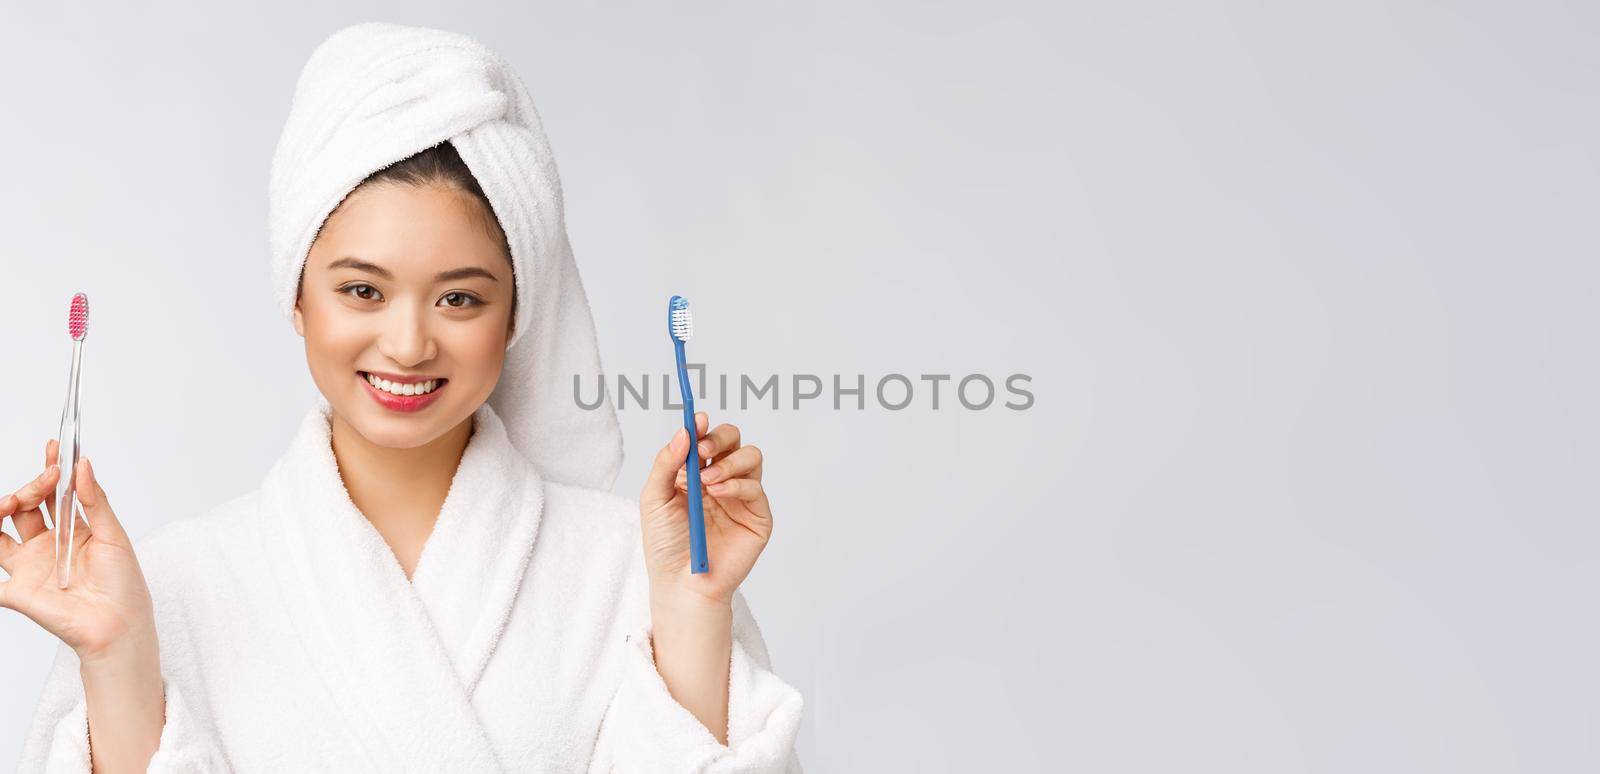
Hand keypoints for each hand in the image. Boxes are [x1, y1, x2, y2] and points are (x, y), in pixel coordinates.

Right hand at [0, 439, 156, 663]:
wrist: (120, 625)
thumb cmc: (124, 584)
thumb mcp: (114, 536)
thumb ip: (95, 501)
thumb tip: (83, 464)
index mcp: (72, 530)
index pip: (54, 494)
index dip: (50, 470)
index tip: (53, 447)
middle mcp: (46, 545)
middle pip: (25, 507)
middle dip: (32, 487)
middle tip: (47, 479)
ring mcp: (29, 566)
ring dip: (1, 510)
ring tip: (13, 501)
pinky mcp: (17, 591)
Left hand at [639, 412, 773, 607]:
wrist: (681, 584)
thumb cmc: (666, 545)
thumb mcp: (654, 498)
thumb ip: (666, 463)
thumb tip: (684, 431)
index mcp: (695, 473)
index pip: (706, 439)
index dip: (703, 426)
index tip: (697, 420)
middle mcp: (721, 480)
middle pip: (734, 440)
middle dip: (719, 438)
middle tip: (702, 452)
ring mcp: (741, 498)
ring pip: (751, 456)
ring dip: (729, 462)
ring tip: (707, 481)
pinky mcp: (758, 516)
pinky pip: (755, 487)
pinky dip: (736, 485)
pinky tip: (717, 494)